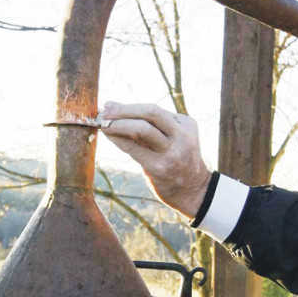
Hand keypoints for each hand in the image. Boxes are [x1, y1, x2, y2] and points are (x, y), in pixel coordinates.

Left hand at [101, 101, 211, 217]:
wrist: (193, 191)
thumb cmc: (176, 161)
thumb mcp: (173, 138)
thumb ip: (150, 124)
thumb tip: (114, 107)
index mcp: (186, 124)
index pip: (154, 110)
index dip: (129, 106)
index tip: (111, 105)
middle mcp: (181, 136)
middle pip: (150, 113)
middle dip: (124, 110)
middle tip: (105, 110)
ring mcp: (171, 152)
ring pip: (142, 129)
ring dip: (118, 124)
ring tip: (104, 124)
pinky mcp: (159, 168)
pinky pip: (133, 148)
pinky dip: (118, 139)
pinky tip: (109, 136)